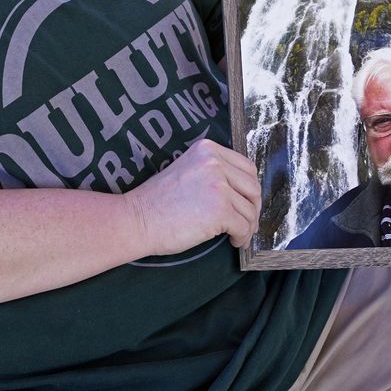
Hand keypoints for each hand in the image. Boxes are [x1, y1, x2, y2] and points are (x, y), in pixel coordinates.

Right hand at [124, 139, 261, 255]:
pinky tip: (233, 241)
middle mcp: (215, 163)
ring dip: (247, 226)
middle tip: (246, 223)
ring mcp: (218, 185)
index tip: (246, 203)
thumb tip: (243, 192)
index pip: (247, 167)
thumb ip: (213, 172)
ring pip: (249, 209)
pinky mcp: (219, 210)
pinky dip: (242, 237)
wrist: (138, 219)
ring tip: (237, 235)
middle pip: (253, 187)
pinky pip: (244, 226)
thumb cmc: (158, 202)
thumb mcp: (188, 171)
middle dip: (253, 208)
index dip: (250, 189)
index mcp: (207, 150)